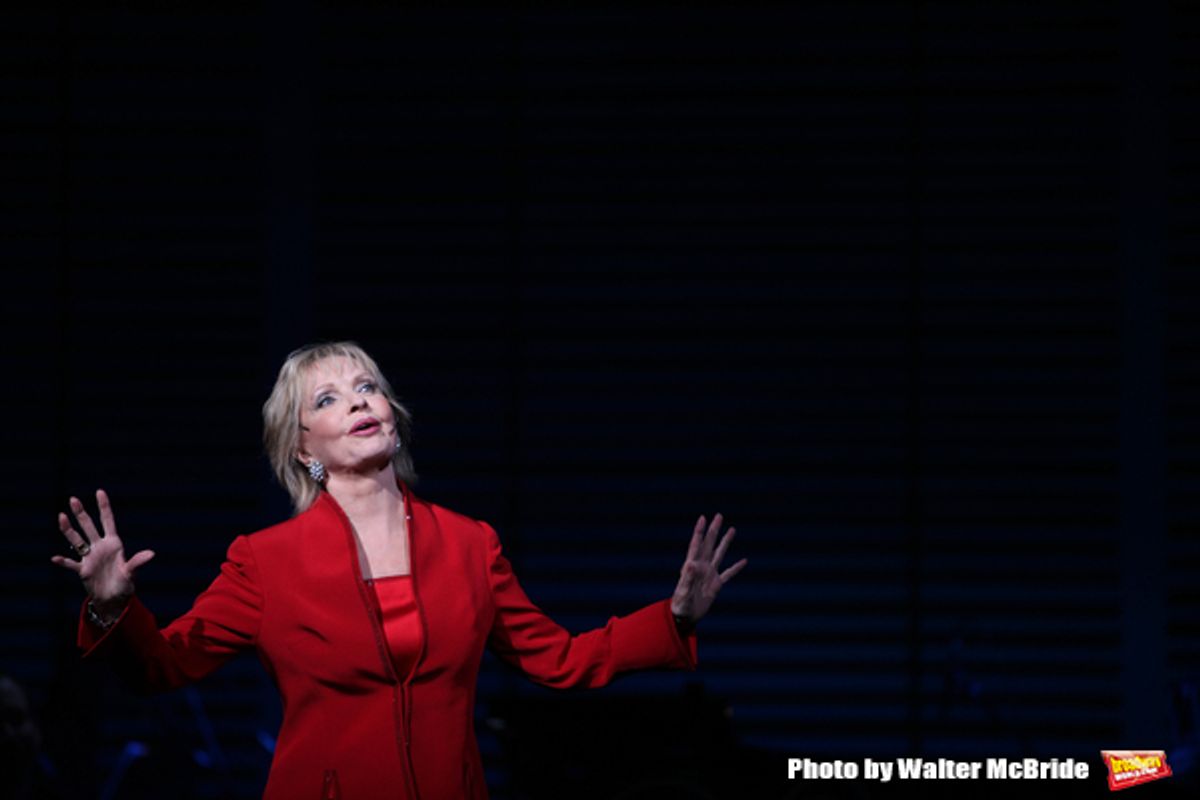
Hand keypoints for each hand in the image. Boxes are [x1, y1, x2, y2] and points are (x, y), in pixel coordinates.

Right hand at [51, 489, 154, 612]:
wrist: (114, 599)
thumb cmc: (125, 584)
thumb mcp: (131, 572)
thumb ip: (138, 562)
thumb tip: (152, 554)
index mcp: (114, 544)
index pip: (108, 521)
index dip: (104, 507)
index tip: (99, 491)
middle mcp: (100, 547)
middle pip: (89, 526)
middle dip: (81, 513)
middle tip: (73, 499)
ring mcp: (90, 558)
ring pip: (77, 540)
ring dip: (68, 530)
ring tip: (61, 517)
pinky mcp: (82, 570)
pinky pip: (71, 564)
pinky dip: (64, 562)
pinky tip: (54, 558)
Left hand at [670, 512, 745, 624]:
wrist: (684, 617)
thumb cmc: (680, 605)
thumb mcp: (683, 592)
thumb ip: (687, 578)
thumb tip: (690, 564)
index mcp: (691, 566)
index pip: (696, 545)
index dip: (699, 531)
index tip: (703, 518)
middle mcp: (701, 567)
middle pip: (709, 544)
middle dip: (714, 530)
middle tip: (719, 516)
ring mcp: (709, 575)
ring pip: (719, 554)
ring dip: (725, 542)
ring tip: (732, 529)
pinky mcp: (715, 585)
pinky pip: (728, 574)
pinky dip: (736, 567)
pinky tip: (744, 560)